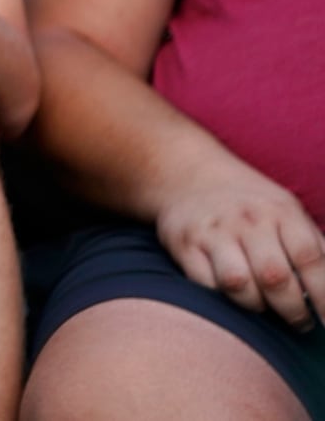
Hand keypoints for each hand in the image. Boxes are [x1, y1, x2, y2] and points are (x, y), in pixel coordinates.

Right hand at [157, 162, 324, 331]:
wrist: (187, 173)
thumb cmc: (250, 202)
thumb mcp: (287, 209)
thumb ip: (313, 244)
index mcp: (281, 211)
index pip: (310, 258)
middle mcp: (247, 220)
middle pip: (275, 277)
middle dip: (293, 311)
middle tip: (300, 323)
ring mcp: (214, 233)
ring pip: (238, 284)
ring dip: (256, 306)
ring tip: (265, 309)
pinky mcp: (185, 245)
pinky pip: (206, 285)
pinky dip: (223, 299)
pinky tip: (233, 298)